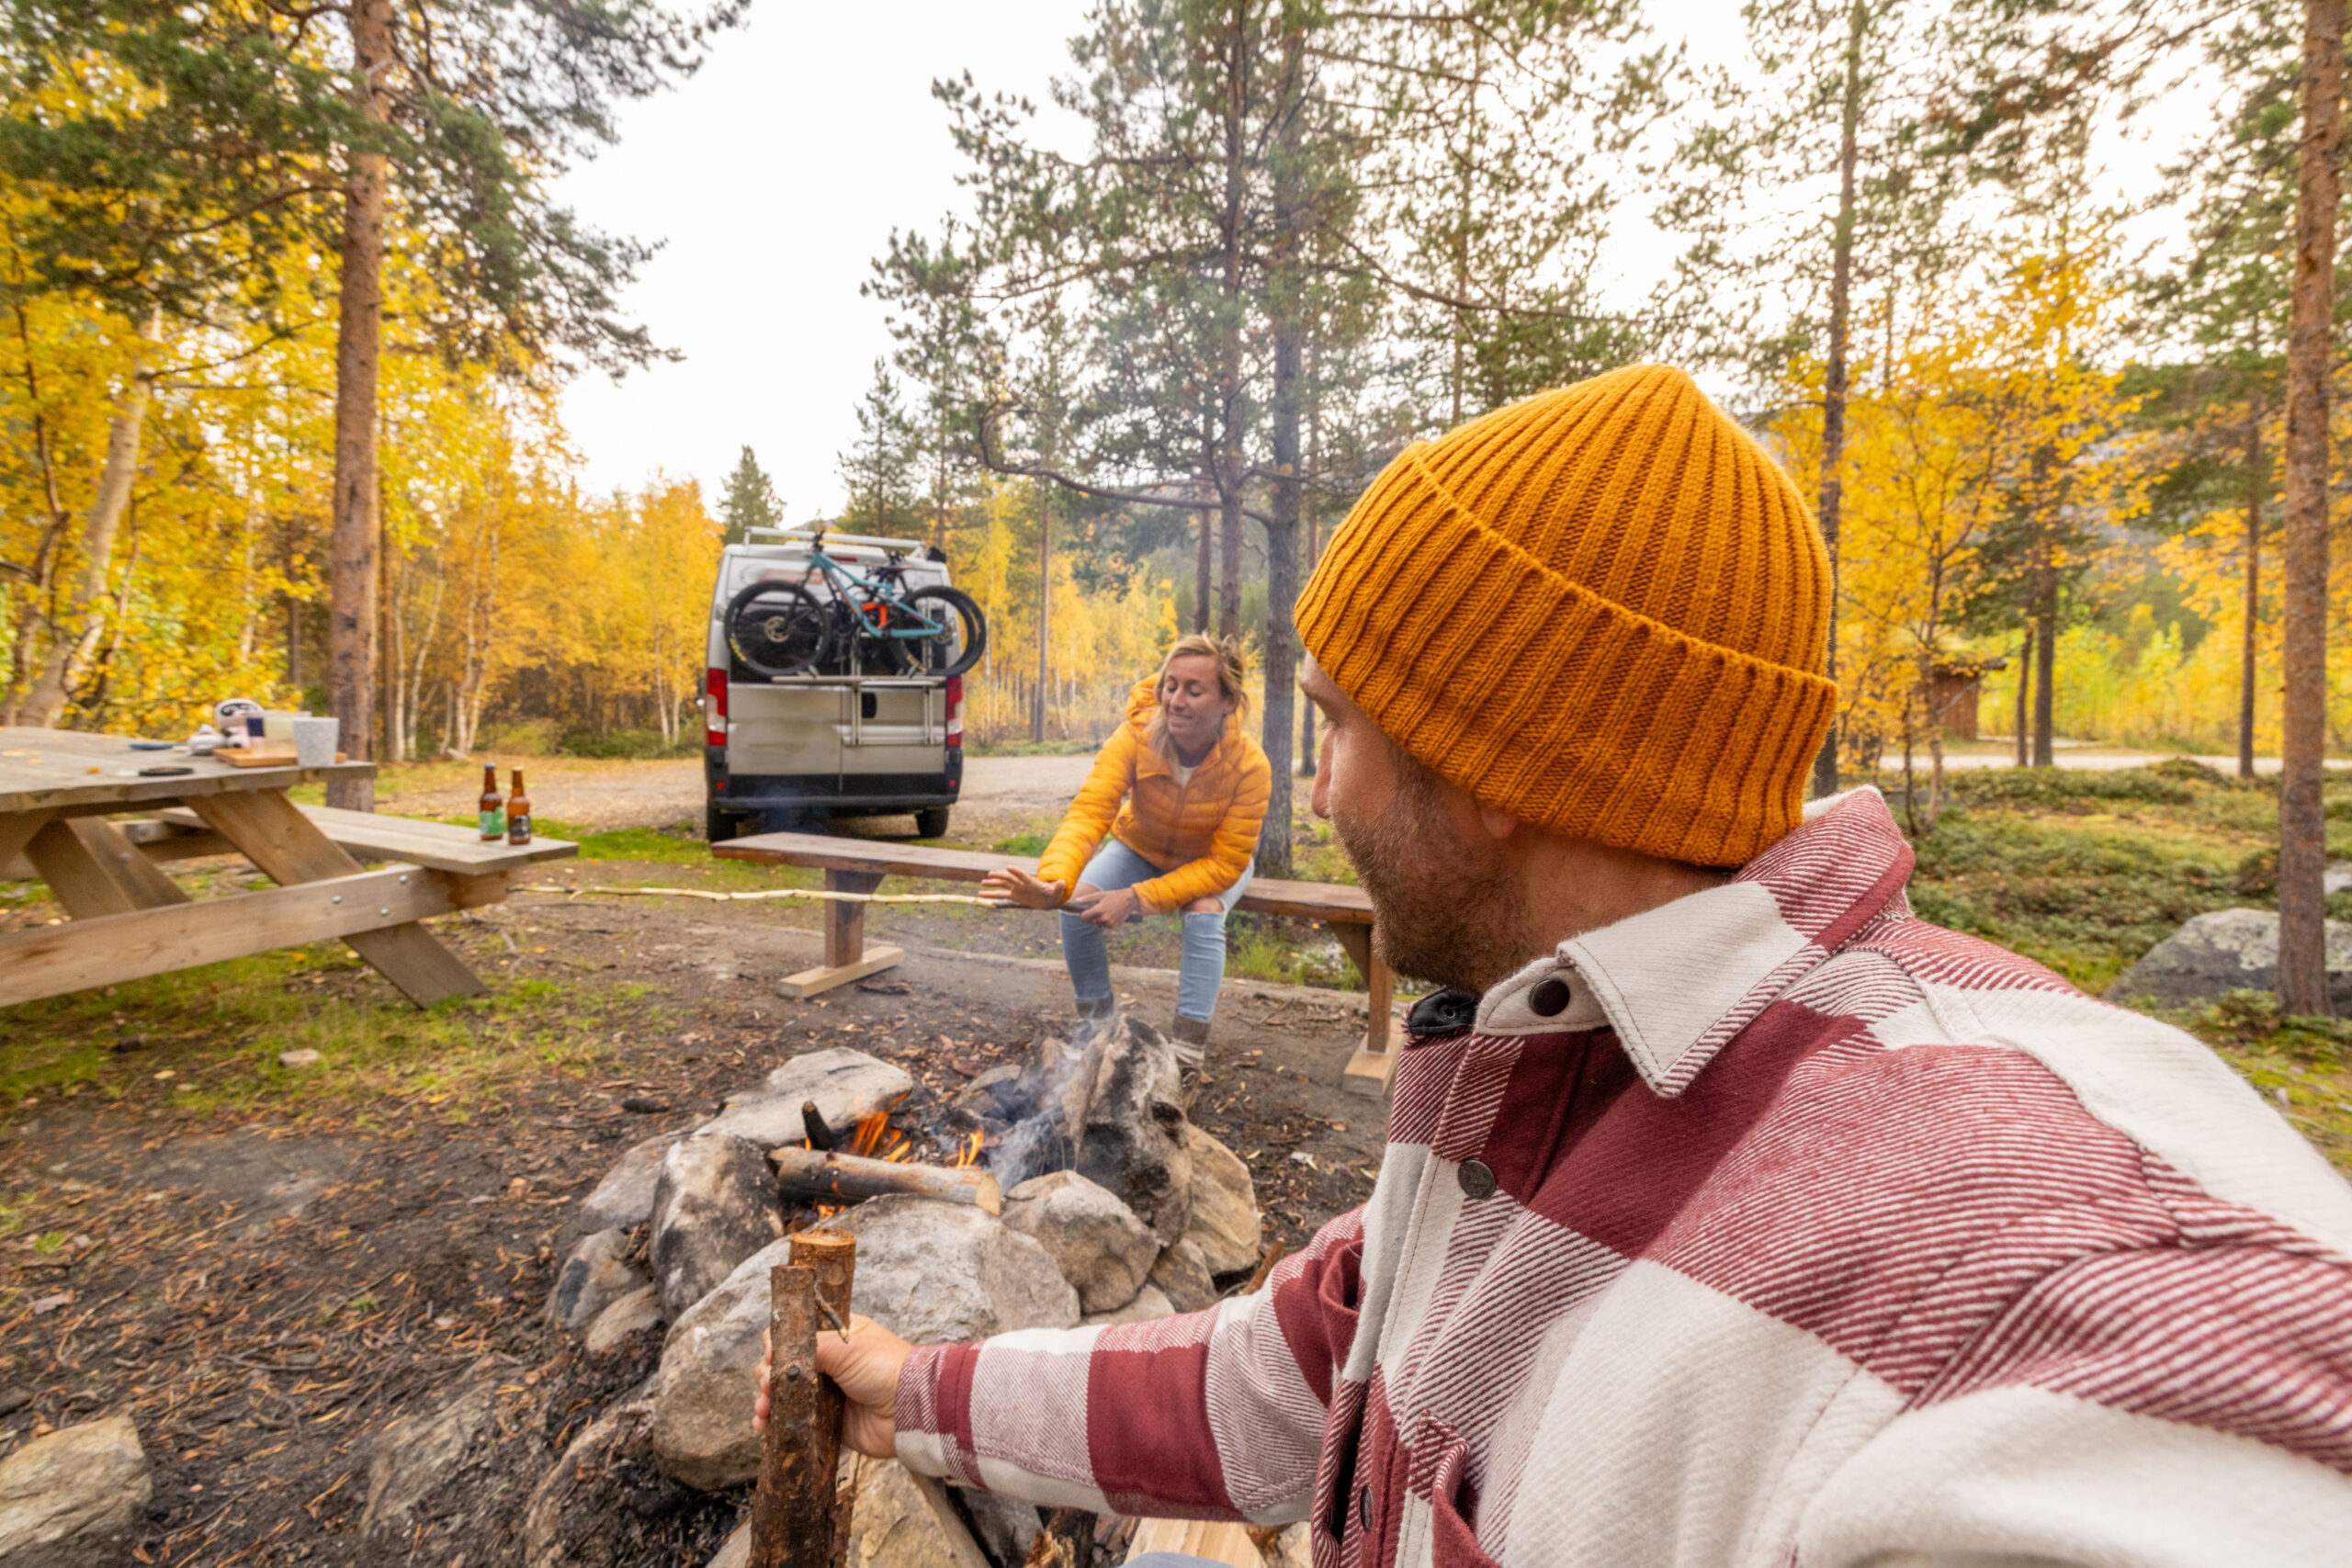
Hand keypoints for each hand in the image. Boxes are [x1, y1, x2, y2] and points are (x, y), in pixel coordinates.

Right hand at [754, 1314, 911, 1459]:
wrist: (910, 1410)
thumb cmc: (884, 1368)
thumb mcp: (845, 1346)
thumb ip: (808, 1345)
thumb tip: (773, 1351)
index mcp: (836, 1337)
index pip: (795, 1335)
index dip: (778, 1345)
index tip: (772, 1356)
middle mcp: (829, 1363)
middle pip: (784, 1366)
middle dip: (768, 1376)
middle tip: (768, 1385)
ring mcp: (826, 1393)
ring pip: (784, 1395)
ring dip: (767, 1400)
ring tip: (764, 1408)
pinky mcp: (825, 1422)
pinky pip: (794, 1421)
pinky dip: (774, 1423)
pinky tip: (764, 1425)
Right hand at [981, 866, 1066, 909]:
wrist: (1048, 898)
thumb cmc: (1053, 893)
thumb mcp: (1057, 891)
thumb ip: (1058, 887)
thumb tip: (1062, 882)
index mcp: (1031, 882)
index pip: (1023, 875)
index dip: (1016, 871)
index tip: (1008, 867)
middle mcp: (1022, 884)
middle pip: (1009, 879)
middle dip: (1000, 876)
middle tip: (989, 875)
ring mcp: (1017, 889)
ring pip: (1002, 885)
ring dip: (993, 884)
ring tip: (982, 883)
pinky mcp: (1014, 896)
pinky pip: (1001, 895)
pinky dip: (991, 895)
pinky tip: (981, 895)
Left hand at [1067, 885, 1140, 929]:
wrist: (1129, 901)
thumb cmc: (1113, 896)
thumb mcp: (1100, 895)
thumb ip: (1086, 898)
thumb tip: (1075, 901)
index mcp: (1099, 910)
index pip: (1084, 917)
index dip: (1083, 914)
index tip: (1087, 910)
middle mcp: (1103, 918)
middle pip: (1090, 921)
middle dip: (1091, 916)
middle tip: (1099, 908)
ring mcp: (1108, 923)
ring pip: (1097, 924)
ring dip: (1098, 919)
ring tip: (1106, 910)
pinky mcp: (1113, 926)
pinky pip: (1104, 926)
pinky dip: (1105, 921)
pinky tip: (1110, 914)